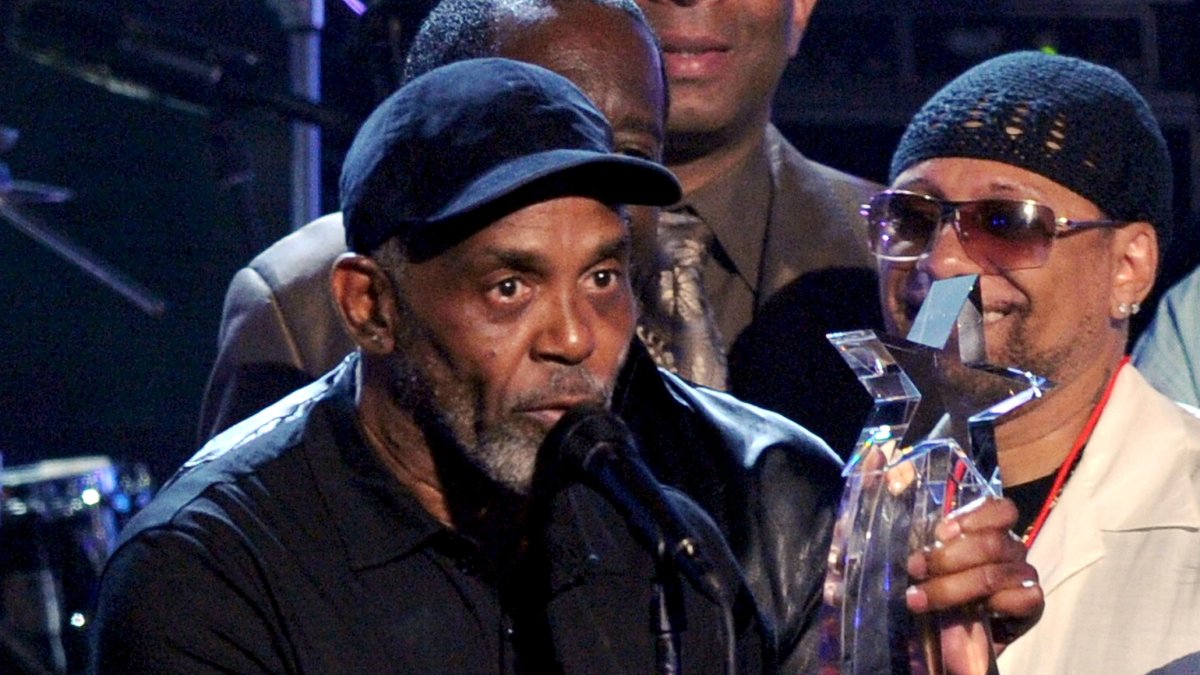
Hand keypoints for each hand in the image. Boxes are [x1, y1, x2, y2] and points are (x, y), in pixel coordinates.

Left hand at [904, 497, 1043, 672]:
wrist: (937, 637)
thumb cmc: (926, 584)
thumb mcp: (910, 548)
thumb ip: (901, 507)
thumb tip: (887, 470)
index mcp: (985, 531)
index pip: (1001, 509)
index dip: (973, 518)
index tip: (940, 533)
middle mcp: (1007, 550)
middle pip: (992, 543)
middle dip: (949, 557)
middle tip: (915, 569)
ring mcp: (1020, 577)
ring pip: (997, 573)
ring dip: (955, 587)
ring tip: (919, 599)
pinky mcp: (1030, 608)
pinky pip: (1026, 598)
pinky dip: (997, 604)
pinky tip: (974, 612)